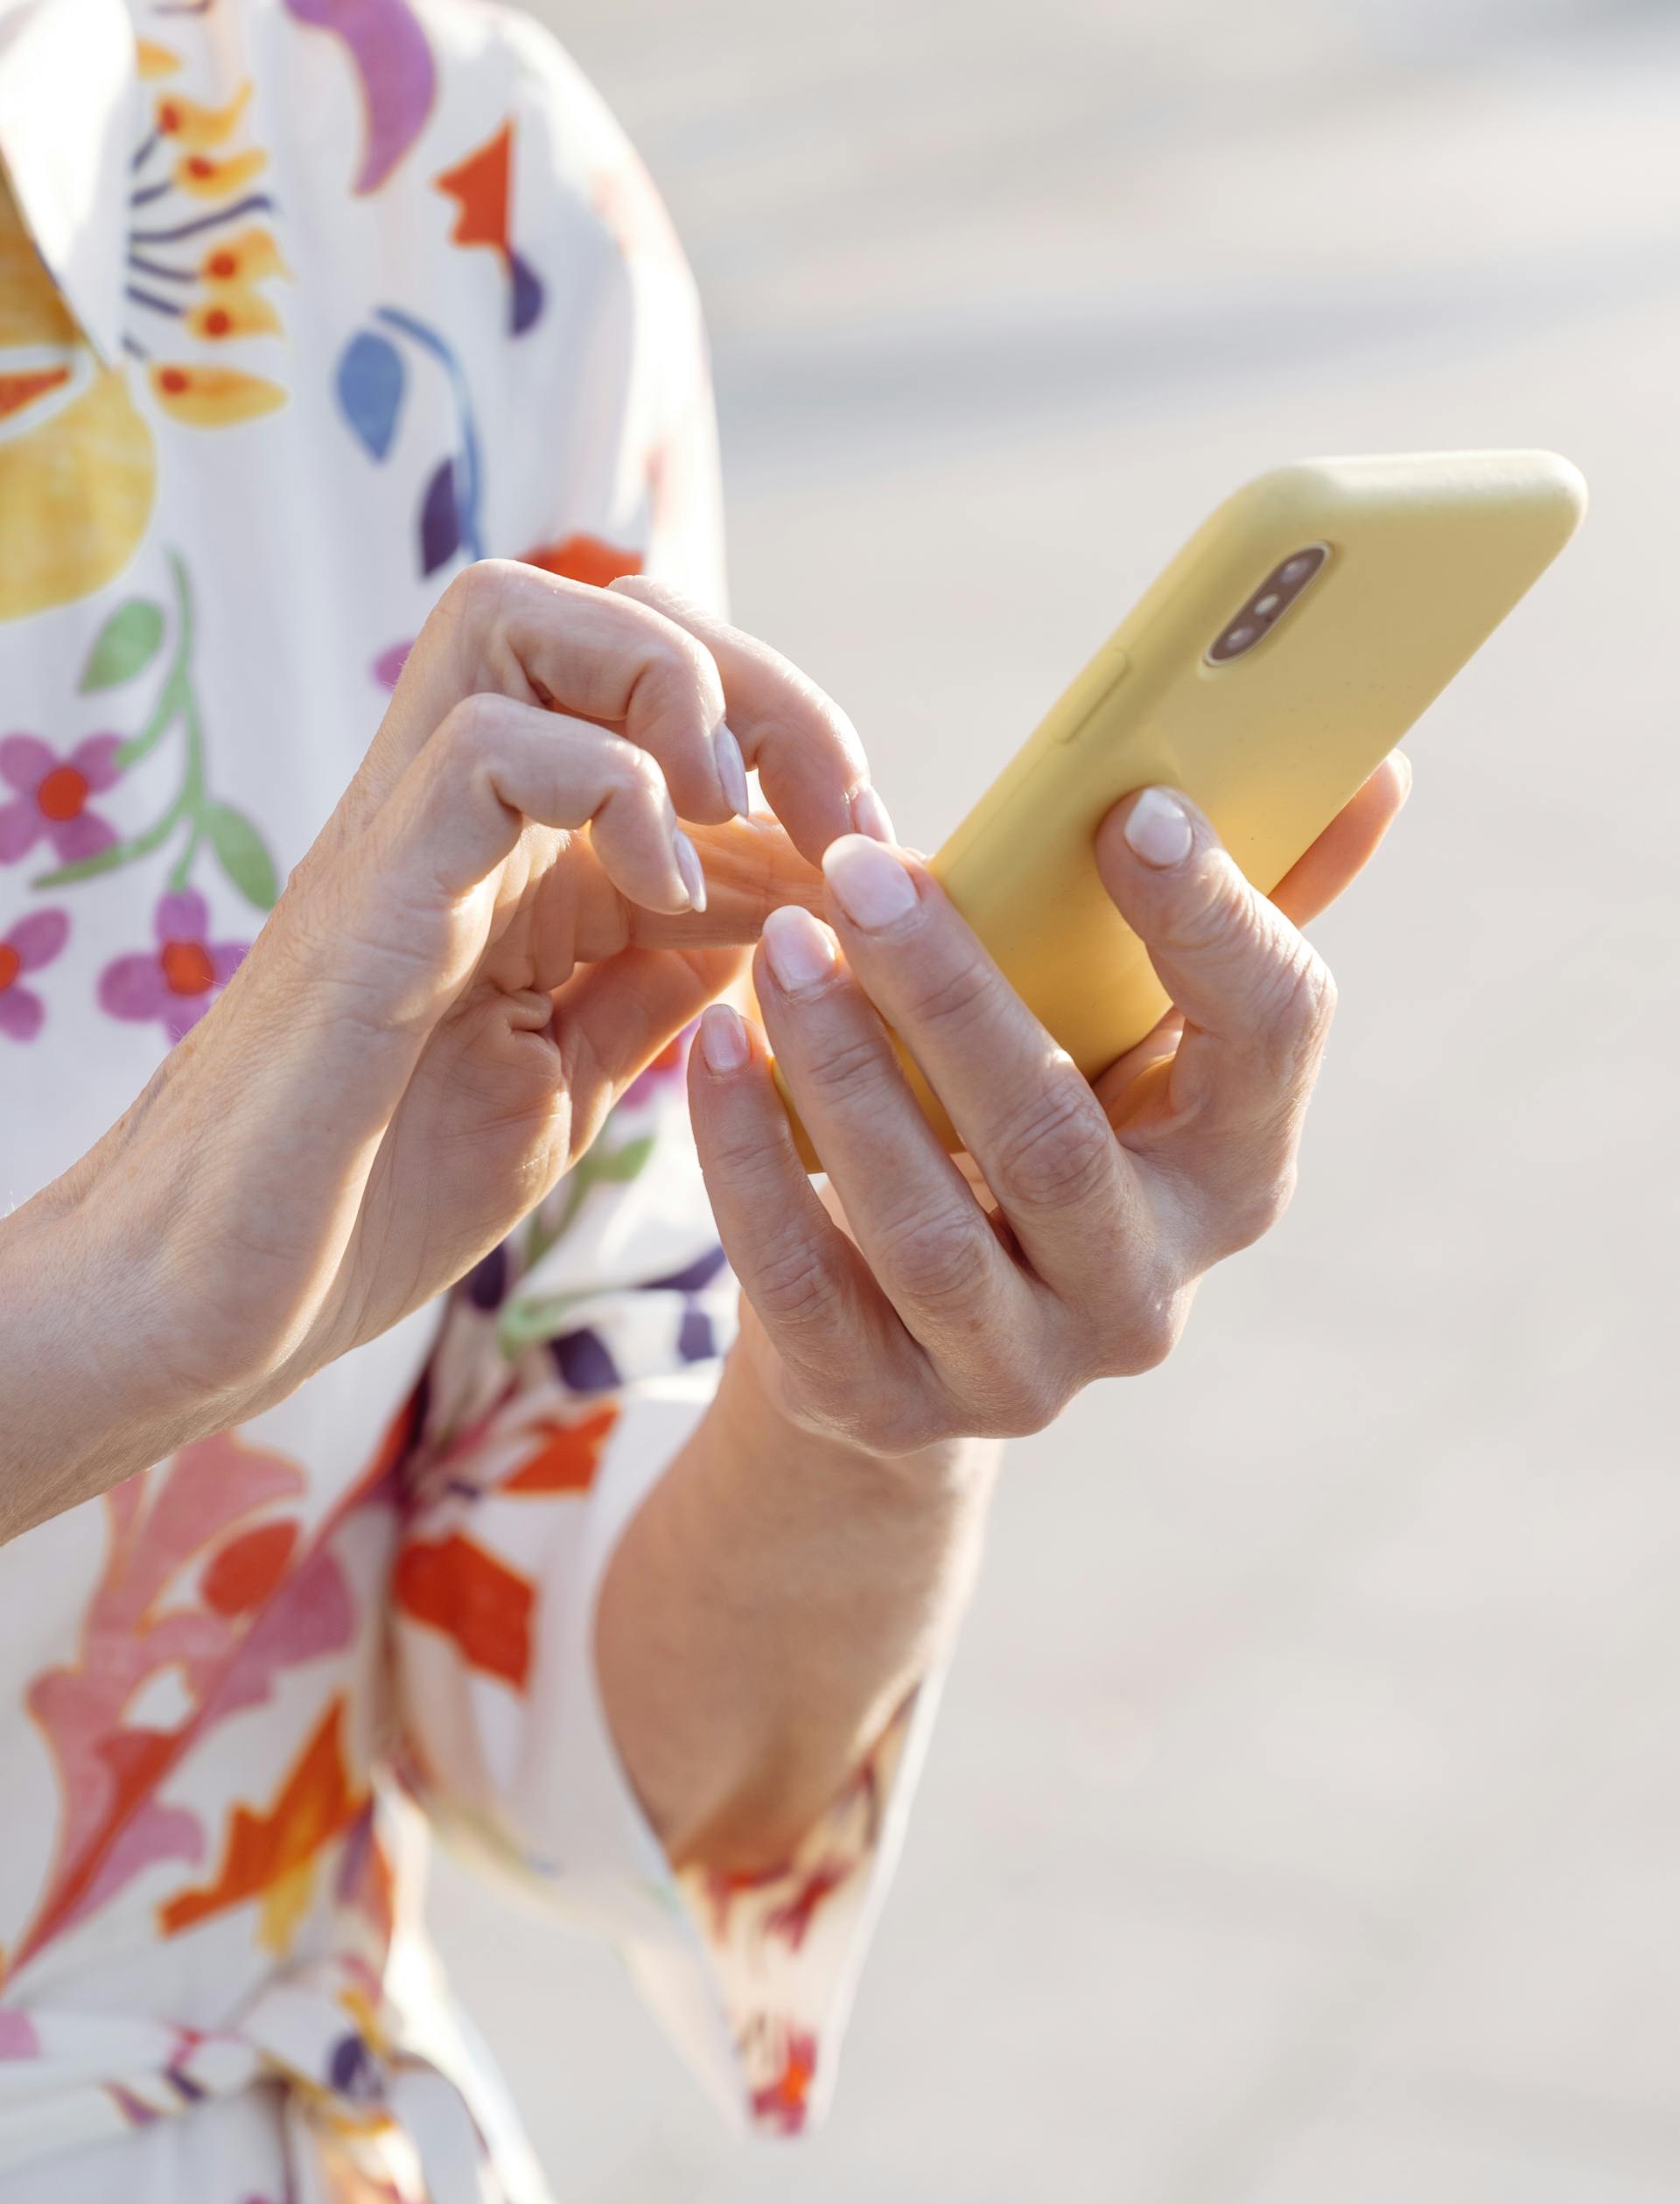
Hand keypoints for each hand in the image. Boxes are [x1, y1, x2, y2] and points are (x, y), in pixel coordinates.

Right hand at [2, 564, 876, 1536]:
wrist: (206, 1303)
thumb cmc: (364, 1204)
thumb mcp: (556, 1086)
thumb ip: (646, 992)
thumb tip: (764, 914)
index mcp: (506, 857)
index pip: (654, 706)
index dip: (793, 751)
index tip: (882, 858)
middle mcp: (451, 817)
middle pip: (594, 609)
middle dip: (751, 681)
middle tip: (837, 811)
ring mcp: (402, 842)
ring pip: (518, 613)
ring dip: (670, 690)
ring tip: (731, 818)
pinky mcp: (370, 901)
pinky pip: (483, 745)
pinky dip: (604, 784)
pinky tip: (664, 894)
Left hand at [687, 760, 1409, 1453]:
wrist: (906, 1351)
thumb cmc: (1029, 1134)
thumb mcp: (1127, 1045)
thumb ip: (1227, 913)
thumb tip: (1378, 770)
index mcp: (1236, 1174)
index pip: (1270, 1044)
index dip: (1211, 927)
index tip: (1132, 809)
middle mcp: (1144, 1293)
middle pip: (1057, 1144)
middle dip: (954, 996)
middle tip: (862, 869)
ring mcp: (1019, 1372)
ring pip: (926, 1224)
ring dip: (842, 1073)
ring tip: (780, 945)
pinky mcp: (886, 1407)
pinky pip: (803, 1283)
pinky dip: (748, 1161)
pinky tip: (712, 1047)